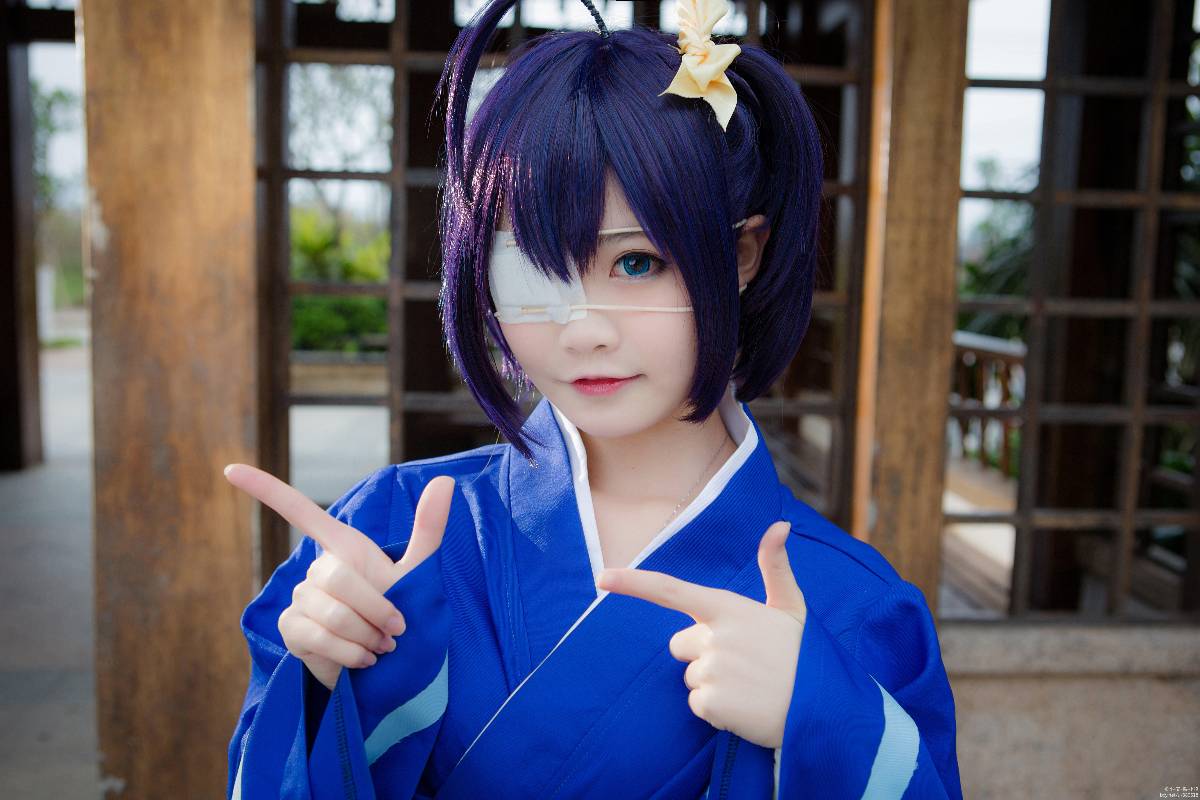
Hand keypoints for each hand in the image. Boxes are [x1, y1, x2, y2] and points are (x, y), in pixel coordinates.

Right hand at [224, 464, 454, 689]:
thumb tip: (446, 479)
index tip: (230, 470)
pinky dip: (349, 652)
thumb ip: (428, 529)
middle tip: (397, 631)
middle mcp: (317, 569)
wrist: (391, 670)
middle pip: (337, 577)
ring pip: (331, 611)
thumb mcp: (419, 573)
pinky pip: (317, 636)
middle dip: (375, 607)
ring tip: (381, 648)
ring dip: (366, 634)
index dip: (265, 489)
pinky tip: (363, 661)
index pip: (299, 512)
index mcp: (344, 547)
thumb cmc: (401, 617)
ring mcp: (300, 599)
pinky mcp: (291, 629)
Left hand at [595, 521, 804, 748]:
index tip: (602, 578)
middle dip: (702, 654)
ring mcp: (712, 670)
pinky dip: (717, 710)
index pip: (671, 591)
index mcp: (727, 608)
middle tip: (743, 662)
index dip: (634, 583)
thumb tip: (779, 525)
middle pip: (680, 645)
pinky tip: (746, 706)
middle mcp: (715, 636)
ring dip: (714, 684)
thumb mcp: (791, 607)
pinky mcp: (712, 703)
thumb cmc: (804, 654)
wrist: (826, 708)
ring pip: (691, 677)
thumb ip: (775, 567)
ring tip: (751, 686)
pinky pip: (698, 705)